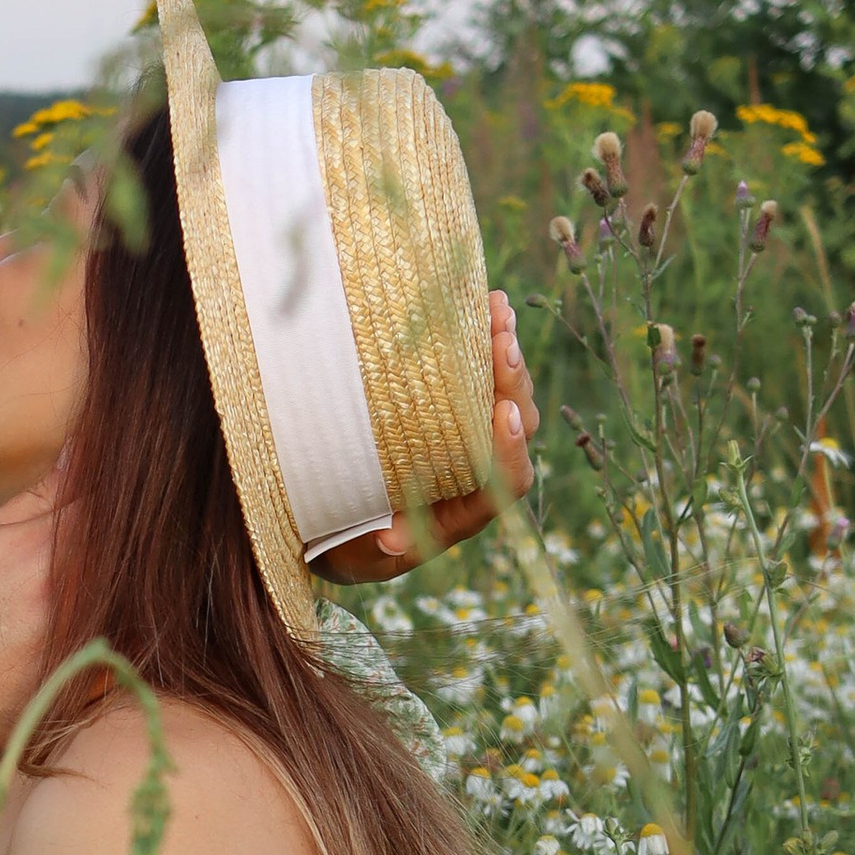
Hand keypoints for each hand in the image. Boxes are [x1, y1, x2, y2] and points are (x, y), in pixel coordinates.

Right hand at [312, 295, 536, 581]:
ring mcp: (469, 434)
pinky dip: (483, 338)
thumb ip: (373, 547)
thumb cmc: (349, 542)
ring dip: (503, 348)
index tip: (503, 413)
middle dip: (511, 381)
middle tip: (501, 339)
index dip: (510, 448)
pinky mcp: (455, 407)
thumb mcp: (356, 552)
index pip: (505, 482)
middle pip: (515, 426)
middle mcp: (477, 471)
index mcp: (463, 510)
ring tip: (496, 307)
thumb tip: (388, 543)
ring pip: (503, 392)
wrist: (339, 523)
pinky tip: (482, 303)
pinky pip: (480, 372)